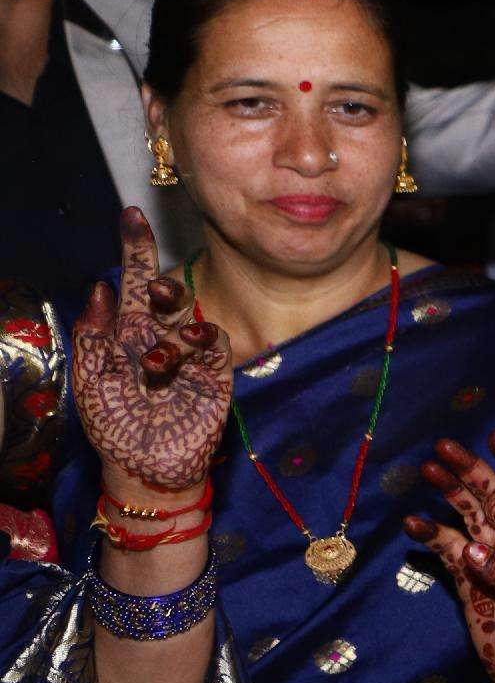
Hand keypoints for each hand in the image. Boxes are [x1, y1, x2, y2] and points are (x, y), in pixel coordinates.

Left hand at [72, 207, 229, 497]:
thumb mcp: (90, 379)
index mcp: (124, 334)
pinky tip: (188, 351)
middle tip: (157, 291)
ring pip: (189, 313)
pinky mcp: (216, 372)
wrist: (147, 466)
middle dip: (162, 282)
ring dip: (174, 326)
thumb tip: (102, 288)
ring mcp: (189, 354)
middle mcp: (158, 336)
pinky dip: (202, 337)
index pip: (133, 284)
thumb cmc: (113, 427)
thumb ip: (94, 333)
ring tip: (157, 361)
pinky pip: (213, 339)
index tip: (132, 215)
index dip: (134, 249)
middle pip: (167, 292)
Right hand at [403, 433, 494, 682]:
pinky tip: (413, 523)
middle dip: (472, 472)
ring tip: (427, 471)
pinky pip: (448, 552)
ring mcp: (491, 564)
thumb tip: (472, 551)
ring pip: (469, 519)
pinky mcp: (469, 584)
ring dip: (450, 495)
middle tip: (442, 449)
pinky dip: (432, 536)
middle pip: (493, 501)